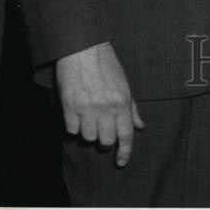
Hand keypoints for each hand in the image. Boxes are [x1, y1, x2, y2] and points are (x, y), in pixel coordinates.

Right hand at [56, 41, 144, 166]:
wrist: (83, 47)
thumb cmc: (105, 64)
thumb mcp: (124, 83)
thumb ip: (132, 107)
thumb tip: (140, 126)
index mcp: (121, 101)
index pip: (126, 134)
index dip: (124, 152)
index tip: (121, 162)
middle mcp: (105, 107)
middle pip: (106, 141)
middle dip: (105, 140)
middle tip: (102, 130)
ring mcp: (86, 107)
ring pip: (88, 137)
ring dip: (88, 132)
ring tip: (88, 118)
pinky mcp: (69, 106)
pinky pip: (71, 129)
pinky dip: (73, 125)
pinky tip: (76, 114)